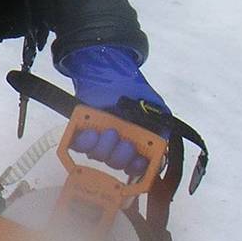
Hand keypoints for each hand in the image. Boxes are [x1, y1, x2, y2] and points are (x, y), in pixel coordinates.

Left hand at [57, 44, 170, 178]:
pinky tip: (91, 133)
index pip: (140, 167)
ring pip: (99, 157)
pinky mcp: (82, 133)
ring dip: (103, 146)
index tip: (138, 162)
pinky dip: (85, 142)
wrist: (107, 71)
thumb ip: (162, 125)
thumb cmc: (132, 88)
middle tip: (119, 136)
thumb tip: (162, 144)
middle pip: (118, 165)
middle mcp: (119, 146)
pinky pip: (79, 147)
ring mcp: (100, 140)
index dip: (138, 169)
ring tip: (106, 130)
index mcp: (139, 143)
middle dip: (119, 155)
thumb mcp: (154, 106)